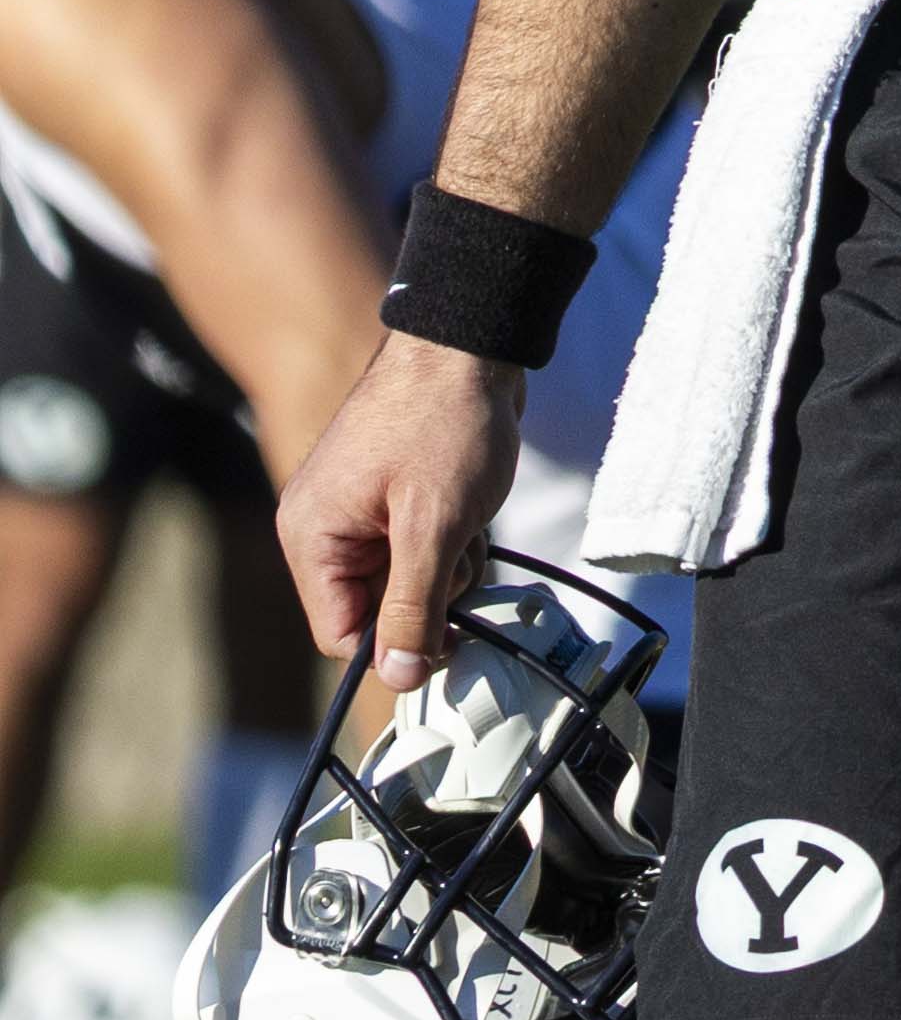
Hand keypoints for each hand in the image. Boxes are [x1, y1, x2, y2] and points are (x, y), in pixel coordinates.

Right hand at [278, 339, 524, 689]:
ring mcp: (359, 511)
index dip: (395, 647)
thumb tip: (399, 674)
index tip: (449, 637)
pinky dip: (455, 536)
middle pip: (377, 609)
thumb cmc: (444, 424)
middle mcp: (323, 528)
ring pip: (409, 579)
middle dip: (430, 593)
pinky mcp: (396, 497)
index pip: (339, 635)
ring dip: (449, 563)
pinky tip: (470, 500)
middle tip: (457, 549)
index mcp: (311, 538)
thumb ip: (414, 605)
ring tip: (464, 514)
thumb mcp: (433, 527)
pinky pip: (425, 546)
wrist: (469, 345)